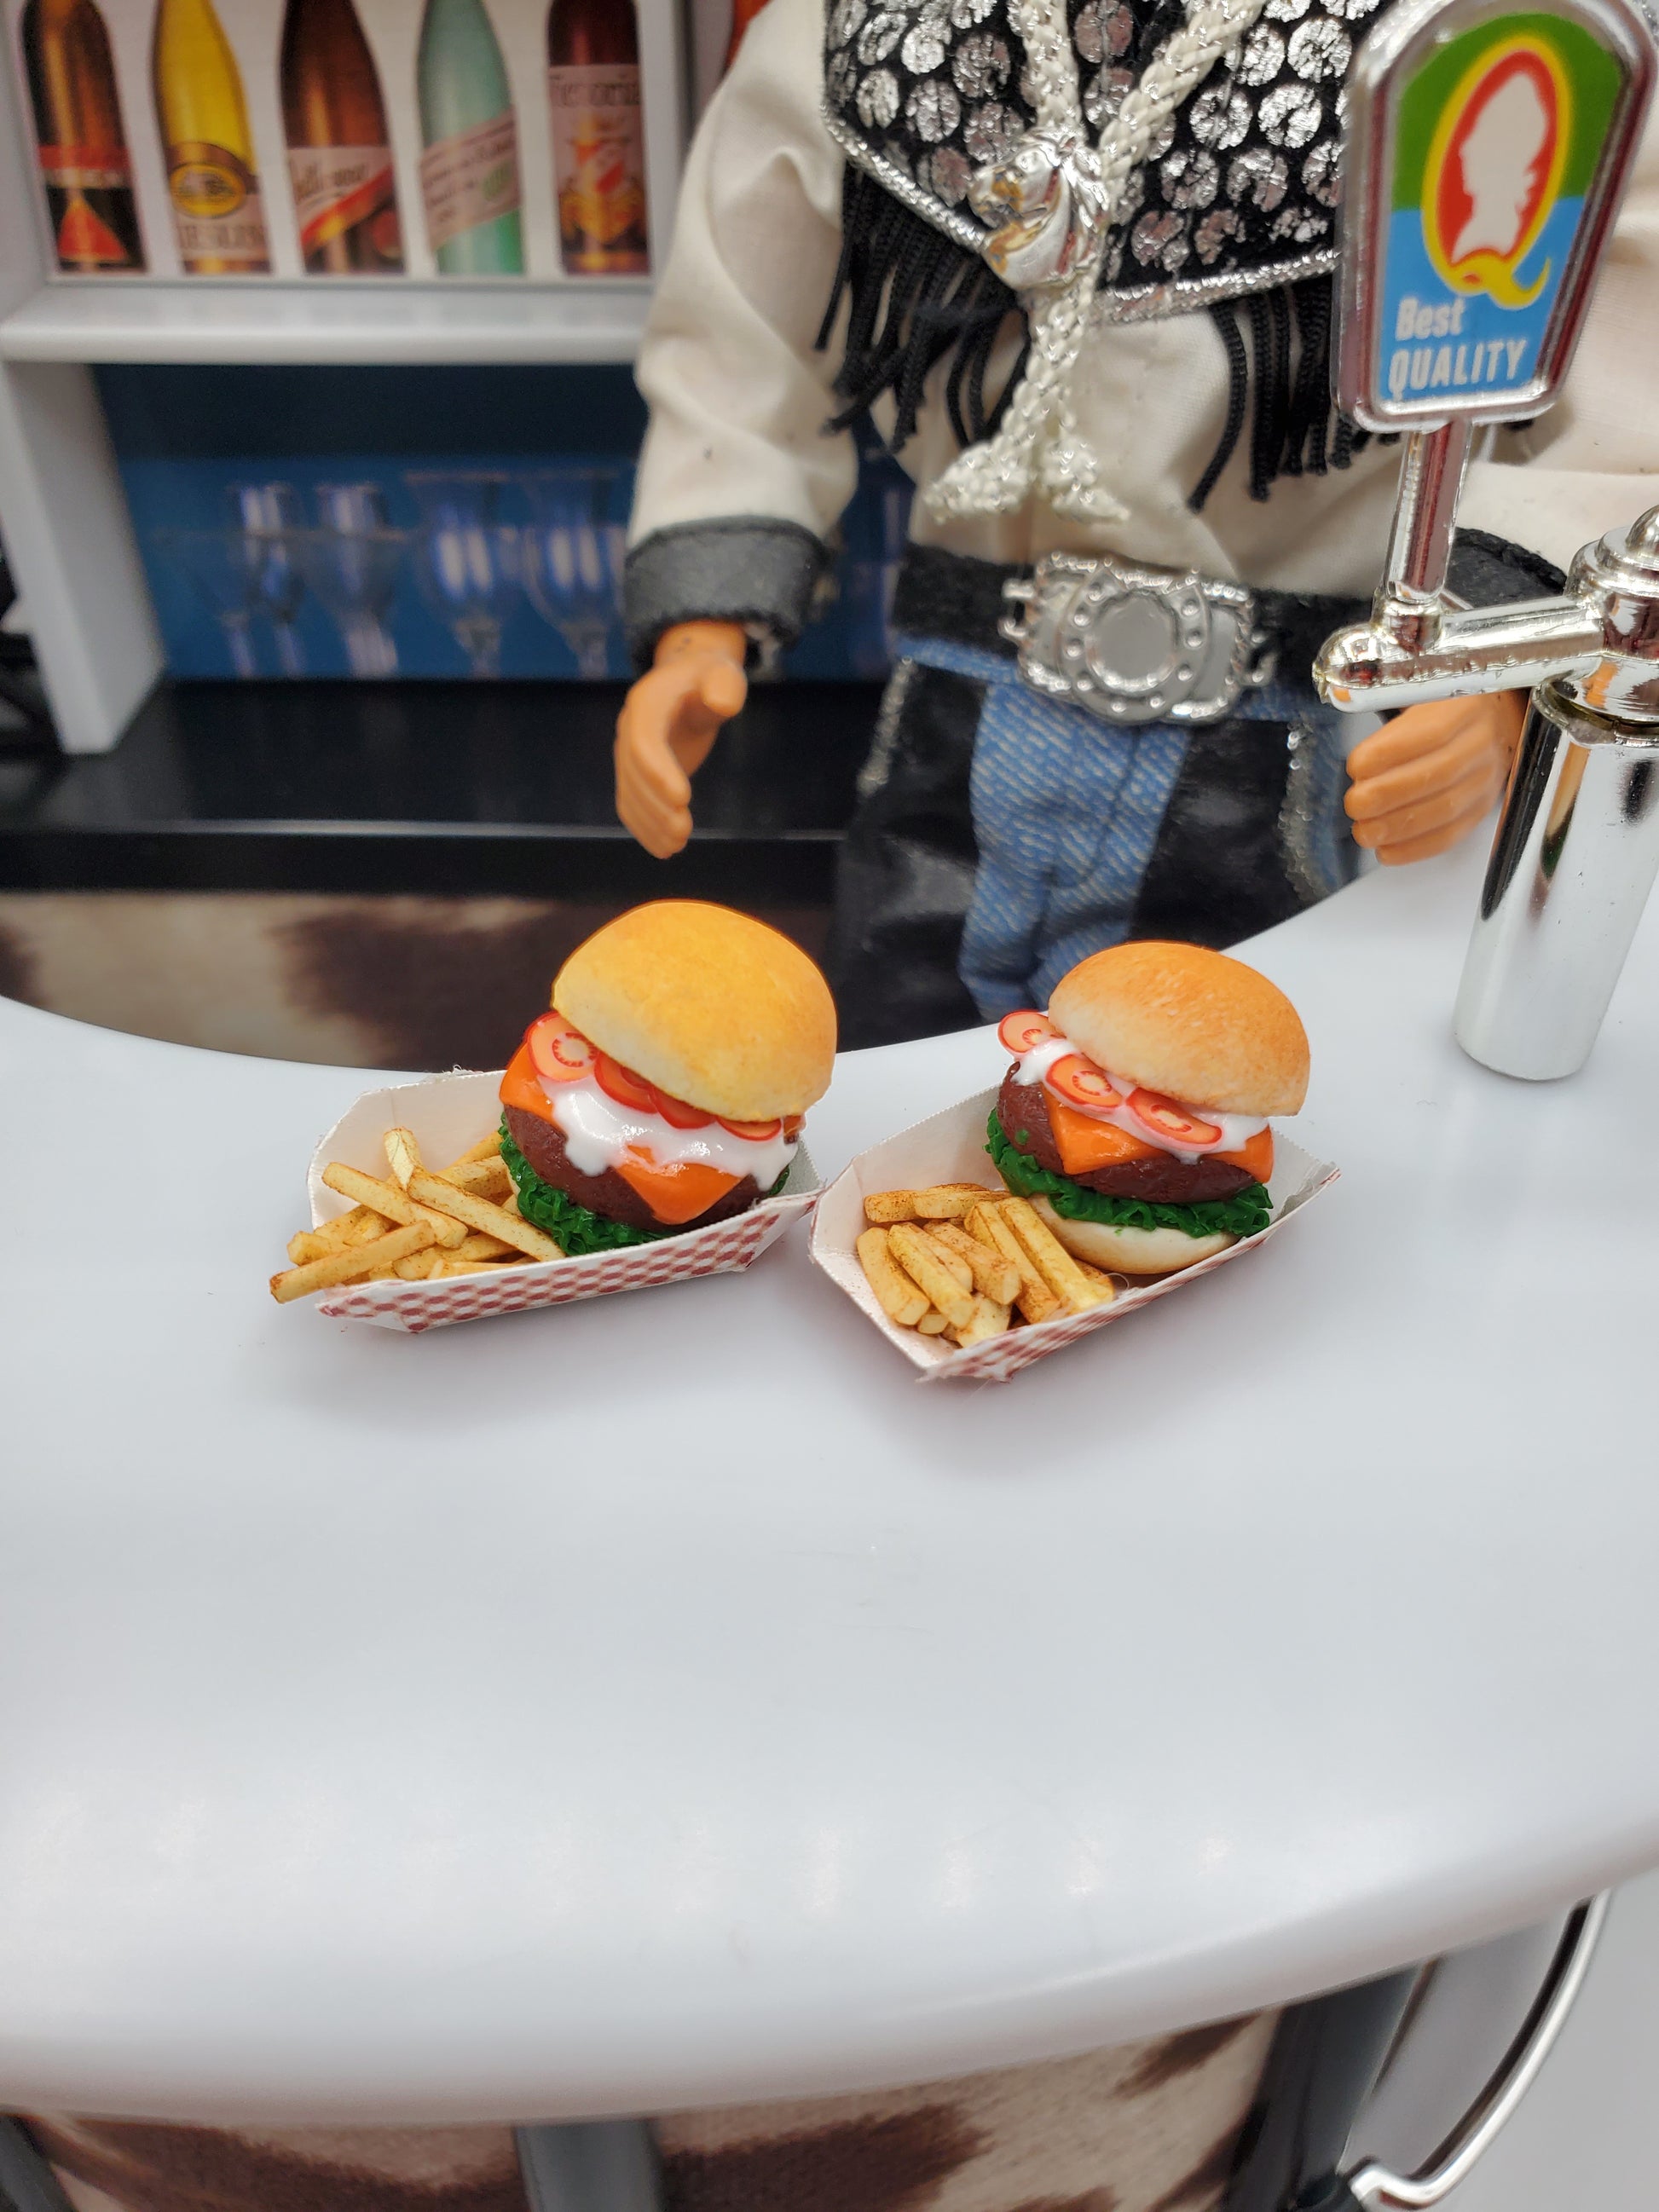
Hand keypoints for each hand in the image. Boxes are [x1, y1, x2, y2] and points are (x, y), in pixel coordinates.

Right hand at [615, 621, 748, 857]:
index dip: (658, 772)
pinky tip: (664, 848)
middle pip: (633, 774)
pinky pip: (630, 804)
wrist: (687, 681)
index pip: (644, 742)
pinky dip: (643, 828)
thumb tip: (723, 703)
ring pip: (629, 794)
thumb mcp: (722, 672)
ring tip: (677, 845)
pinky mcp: (634, 772)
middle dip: (655, 806)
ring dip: (649, 824)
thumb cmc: (709, 677)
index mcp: (647, 703)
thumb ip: (724, 686)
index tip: (683, 799)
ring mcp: (627, 752)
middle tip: (683, 832)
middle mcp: (629, 729)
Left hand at [1344, 690, 1526, 865]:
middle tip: (1354, 804)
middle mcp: (1483, 743)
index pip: (1432, 733)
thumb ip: (1382, 694)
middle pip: (1439, 775)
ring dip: (1398, 827)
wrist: (1500, 720)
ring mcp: (1486, 779)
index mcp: (1467, 706)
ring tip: (1364, 831)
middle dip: (1388, 795)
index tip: (1356, 765)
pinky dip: (1416, 848)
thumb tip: (1342, 694)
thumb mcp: (1420, 688)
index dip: (1390, 753)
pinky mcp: (1481, 808)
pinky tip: (1387, 851)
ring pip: (1446, 809)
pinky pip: (1452, 834)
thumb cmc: (1446, 707)